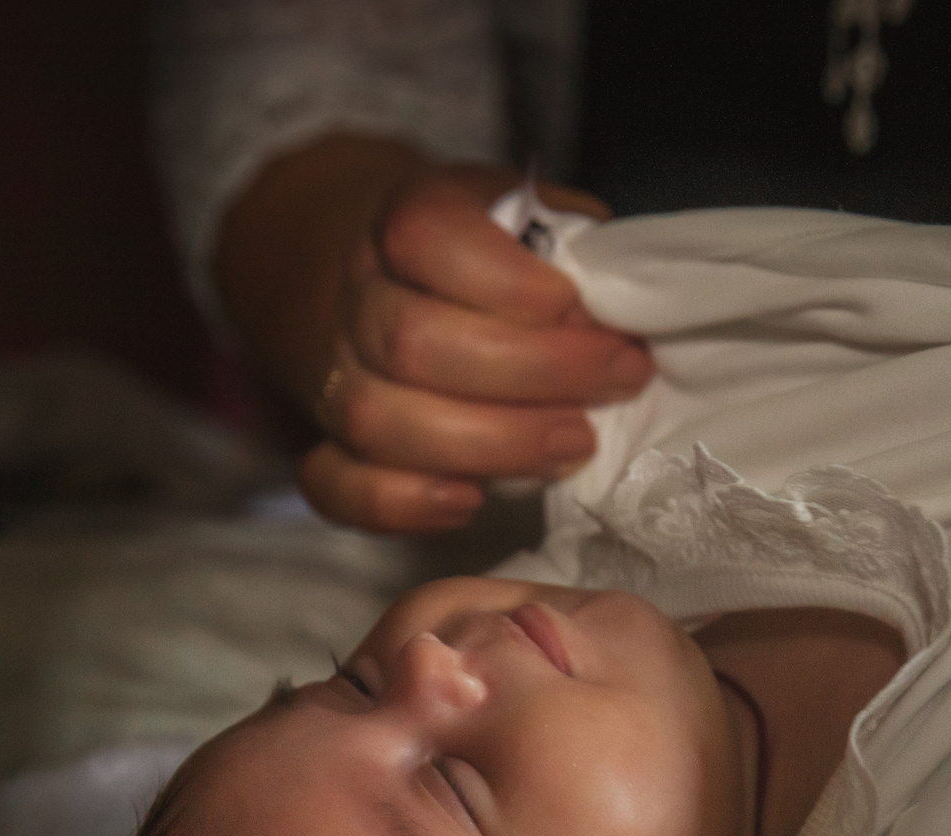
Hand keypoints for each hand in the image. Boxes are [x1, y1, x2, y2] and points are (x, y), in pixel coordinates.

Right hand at [214, 139, 652, 532]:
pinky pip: (335, 485)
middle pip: (413, 343)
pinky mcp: (324, 442)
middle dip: (532, 376)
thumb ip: (574, 247)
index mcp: (410, 219)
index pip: (430, 239)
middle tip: (615, 387)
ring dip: (488, 449)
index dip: (515, 286)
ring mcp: (334, 373)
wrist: (371, 272)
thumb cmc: (480, 251)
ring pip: (378, 423)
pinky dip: (402, 504)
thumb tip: (626, 301)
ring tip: (571, 447)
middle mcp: (360, 293)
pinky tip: (471, 500)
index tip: (593, 317)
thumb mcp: (529, 216)